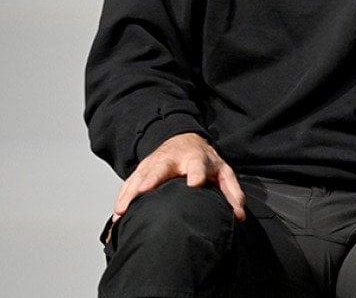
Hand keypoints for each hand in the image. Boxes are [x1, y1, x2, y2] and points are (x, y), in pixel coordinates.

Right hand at [112, 132, 245, 221]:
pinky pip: (130, 183)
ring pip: (140, 176)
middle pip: (160, 168)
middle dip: (151, 179)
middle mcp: (172, 159)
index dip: (196, 173)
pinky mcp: (142, 170)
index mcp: (196, 158)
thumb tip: (238, 215)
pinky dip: (122, 197)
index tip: (194, 184)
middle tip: (143, 192)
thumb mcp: (222, 172)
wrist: (183, 140)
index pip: (197, 165)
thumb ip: (231, 192)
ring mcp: (154, 163)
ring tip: (123, 210)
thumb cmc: (204, 161)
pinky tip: (118, 213)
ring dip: (130, 193)